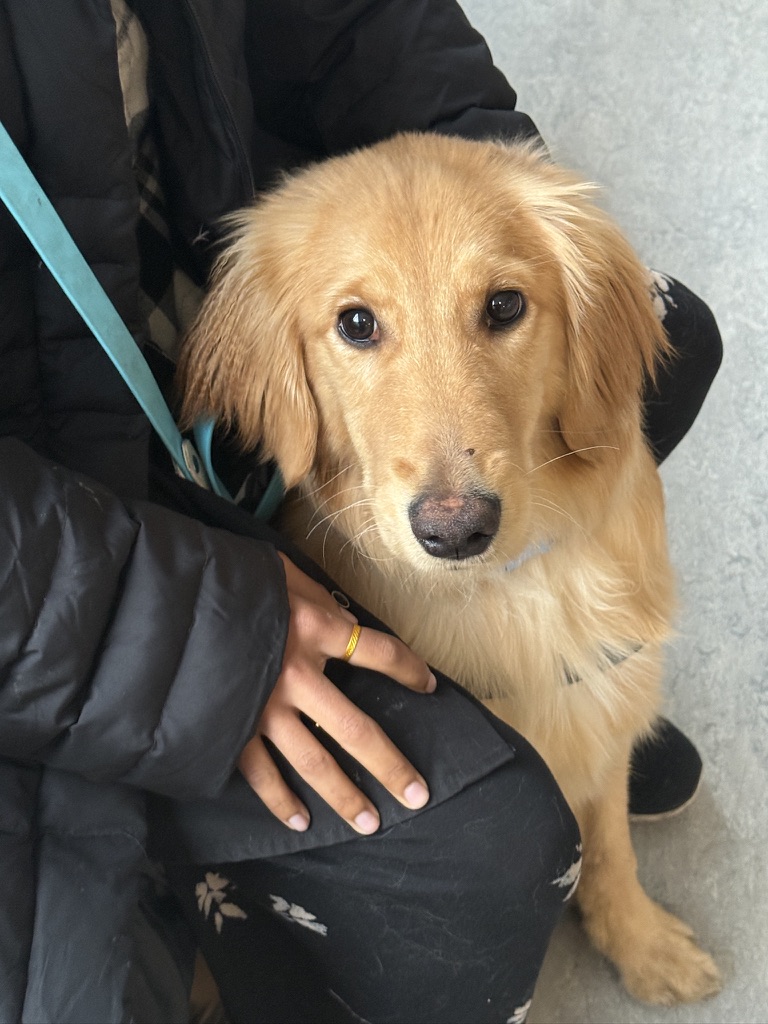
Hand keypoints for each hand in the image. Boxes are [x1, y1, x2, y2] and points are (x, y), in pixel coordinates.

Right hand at [238, 553, 436, 834]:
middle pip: (355, 729)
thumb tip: (347, 624)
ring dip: (343, 796)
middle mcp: (295, 675)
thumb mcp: (284, 574)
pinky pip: (261, 773)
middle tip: (417, 795)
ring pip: (313, 762)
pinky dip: (280, 800)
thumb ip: (318, 600)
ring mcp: (262, 708)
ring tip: (368, 822)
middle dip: (389, 766)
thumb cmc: (231, 579)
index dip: (409, 670)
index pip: (379, 653)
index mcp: (314, 628)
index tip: (428, 686)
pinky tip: (301, 820)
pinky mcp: (231, 729)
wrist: (163, 603)